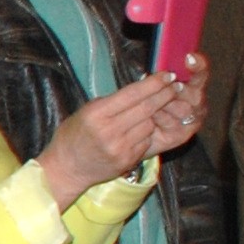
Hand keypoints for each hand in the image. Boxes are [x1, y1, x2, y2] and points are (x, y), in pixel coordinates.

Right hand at [35, 57, 203, 199]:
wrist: (67, 168)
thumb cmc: (75, 135)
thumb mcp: (87, 111)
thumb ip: (113, 101)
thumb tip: (142, 86)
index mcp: (97, 114)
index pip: (133, 94)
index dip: (154, 83)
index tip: (168, 74)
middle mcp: (109, 131)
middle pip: (147, 108)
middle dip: (165, 94)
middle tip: (176, 86)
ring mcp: (120, 147)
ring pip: (150, 124)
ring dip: (155, 115)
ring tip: (153, 110)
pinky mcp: (127, 160)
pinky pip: (146, 140)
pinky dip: (147, 133)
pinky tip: (140, 130)